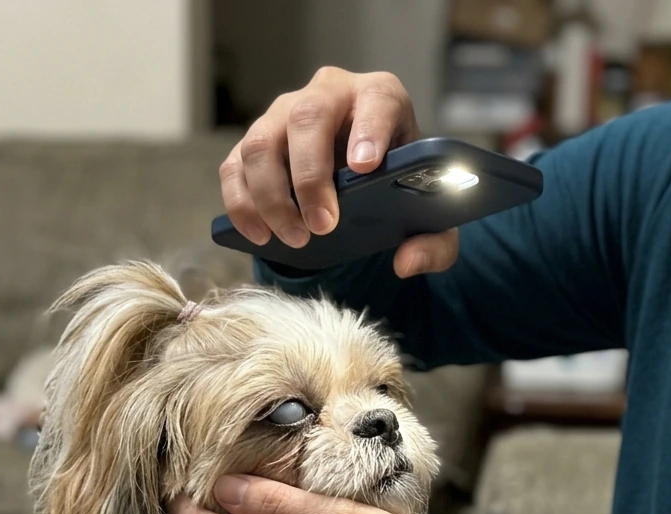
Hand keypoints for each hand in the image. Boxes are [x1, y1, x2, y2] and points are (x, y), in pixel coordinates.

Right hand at [219, 66, 459, 278]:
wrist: (364, 179)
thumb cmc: (399, 186)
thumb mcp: (430, 216)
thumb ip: (435, 242)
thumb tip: (406, 262)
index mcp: (381, 97)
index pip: (377, 99)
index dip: (370, 129)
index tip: (365, 167)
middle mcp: (329, 94)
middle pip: (308, 117)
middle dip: (310, 176)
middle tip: (322, 226)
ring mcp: (283, 114)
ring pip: (262, 143)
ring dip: (272, 196)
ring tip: (294, 238)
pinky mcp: (254, 142)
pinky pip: (234, 167)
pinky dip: (241, 204)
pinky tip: (259, 235)